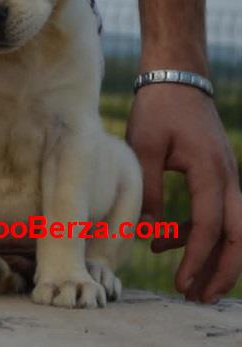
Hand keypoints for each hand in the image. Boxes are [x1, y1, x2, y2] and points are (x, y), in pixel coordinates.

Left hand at [126, 84, 241, 302]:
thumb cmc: (158, 109)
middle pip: (237, 236)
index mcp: (209, 170)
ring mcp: (226, 176)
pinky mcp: (216, 175)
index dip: (196, 259)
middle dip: (222, 271)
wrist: (177, 80)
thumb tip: (147, 229)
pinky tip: (165, 241)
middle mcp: (227, 177)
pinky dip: (197, 232)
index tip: (179, 284)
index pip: (208, 226)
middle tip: (199, 298)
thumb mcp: (144, 146)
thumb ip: (149, 189)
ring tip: (187, 283)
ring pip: (231, 228)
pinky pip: (216, 213)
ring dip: (212, 256)